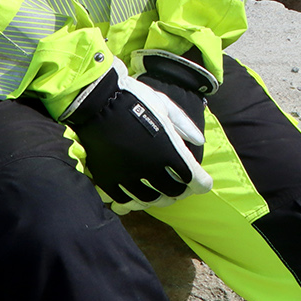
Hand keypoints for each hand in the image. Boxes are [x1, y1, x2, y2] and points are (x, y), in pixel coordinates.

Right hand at [60, 53, 214, 211]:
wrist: (96, 100)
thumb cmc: (134, 98)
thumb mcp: (165, 105)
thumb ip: (184, 125)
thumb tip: (199, 141)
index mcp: (168, 150)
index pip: (192, 177)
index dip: (202, 184)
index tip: (203, 184)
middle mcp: (151, 167)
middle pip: (173, 192)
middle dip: (182, 192)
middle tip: (182, 188)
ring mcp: (128, 176)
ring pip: (150, 200)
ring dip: (160, 199)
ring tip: (162, 193)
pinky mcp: (108, 180)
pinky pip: (125, 200)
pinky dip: (135, 201)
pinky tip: (138, 197)